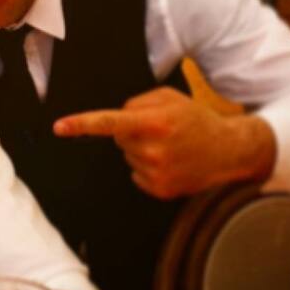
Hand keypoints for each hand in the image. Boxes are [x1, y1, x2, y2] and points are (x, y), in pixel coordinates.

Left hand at [53, 87, 275, 198]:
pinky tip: (170, 162)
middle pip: (118, 137)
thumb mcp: (169, 98)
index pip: (110, 122)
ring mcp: (157, 173)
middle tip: (159, 129)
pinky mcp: (160, 190)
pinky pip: (136, 175)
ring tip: (170, 146)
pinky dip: (146, 167)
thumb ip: (138, 102)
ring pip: (127, 156)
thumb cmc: (196, 119)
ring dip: (140, 149)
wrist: (229, 152)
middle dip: (131, 131)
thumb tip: (117, 119)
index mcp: (154, 122)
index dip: (82, 124)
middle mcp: (154, 150)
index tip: (59, 127)